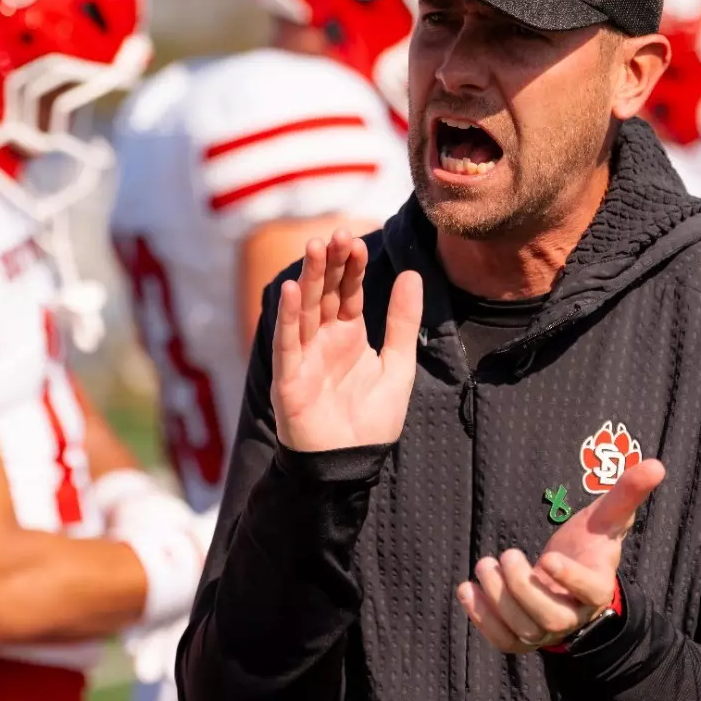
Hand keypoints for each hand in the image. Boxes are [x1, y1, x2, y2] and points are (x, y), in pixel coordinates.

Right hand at [270, 231, 422, 452]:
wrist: (350, 466)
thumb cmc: (370, 421)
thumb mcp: (397, 366)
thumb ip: (403, 322)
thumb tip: (412, 274)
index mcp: (348, 335)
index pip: (349, 291)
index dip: (352, 266)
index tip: (358, 239)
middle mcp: (323, 340)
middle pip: (325, 293)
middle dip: (330, 263)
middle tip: (337, 233)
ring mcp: (303, 356)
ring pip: (305, 309)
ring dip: (310, 278)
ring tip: (315, 246)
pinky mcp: (288, 377)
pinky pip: (287, 342)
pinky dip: (289, 316)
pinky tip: (294, 290)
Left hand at [456, 459, 664, 652]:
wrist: (568, 580)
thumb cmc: (588, 546)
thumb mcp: (605, 519)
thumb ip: (626, 494)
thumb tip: (656, 464)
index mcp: (598, 588)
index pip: (589, 592)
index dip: (569, 578)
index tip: (548, 556)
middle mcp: (574, 617)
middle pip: (549, 617)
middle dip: (522, 588)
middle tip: (507, 555)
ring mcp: (547, 633)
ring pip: (522, 630)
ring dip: (497, 597)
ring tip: (485, 565)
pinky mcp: (522, 639)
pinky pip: (502, 640)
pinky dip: (481, 618)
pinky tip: (466, 589)